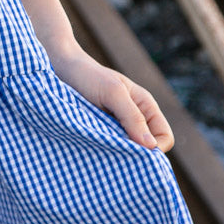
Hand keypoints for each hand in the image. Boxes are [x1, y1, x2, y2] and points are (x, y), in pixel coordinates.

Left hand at [50, 45, 174, 153]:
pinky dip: (105, 153)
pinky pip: (111, 150)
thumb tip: (151, 146)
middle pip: (148, 149)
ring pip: (128, 152)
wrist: (59, 69)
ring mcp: (117, 128)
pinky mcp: (101, 133)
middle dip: (136, 155)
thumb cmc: (88, 76)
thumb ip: (132, 117)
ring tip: (101, 151)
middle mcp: (135, 119)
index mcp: (145, 107)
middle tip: (114, 154)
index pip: (164, 138)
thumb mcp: (113, 93)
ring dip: (118, 155)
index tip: (133, 152)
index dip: (155, 149)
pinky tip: (93, 151)